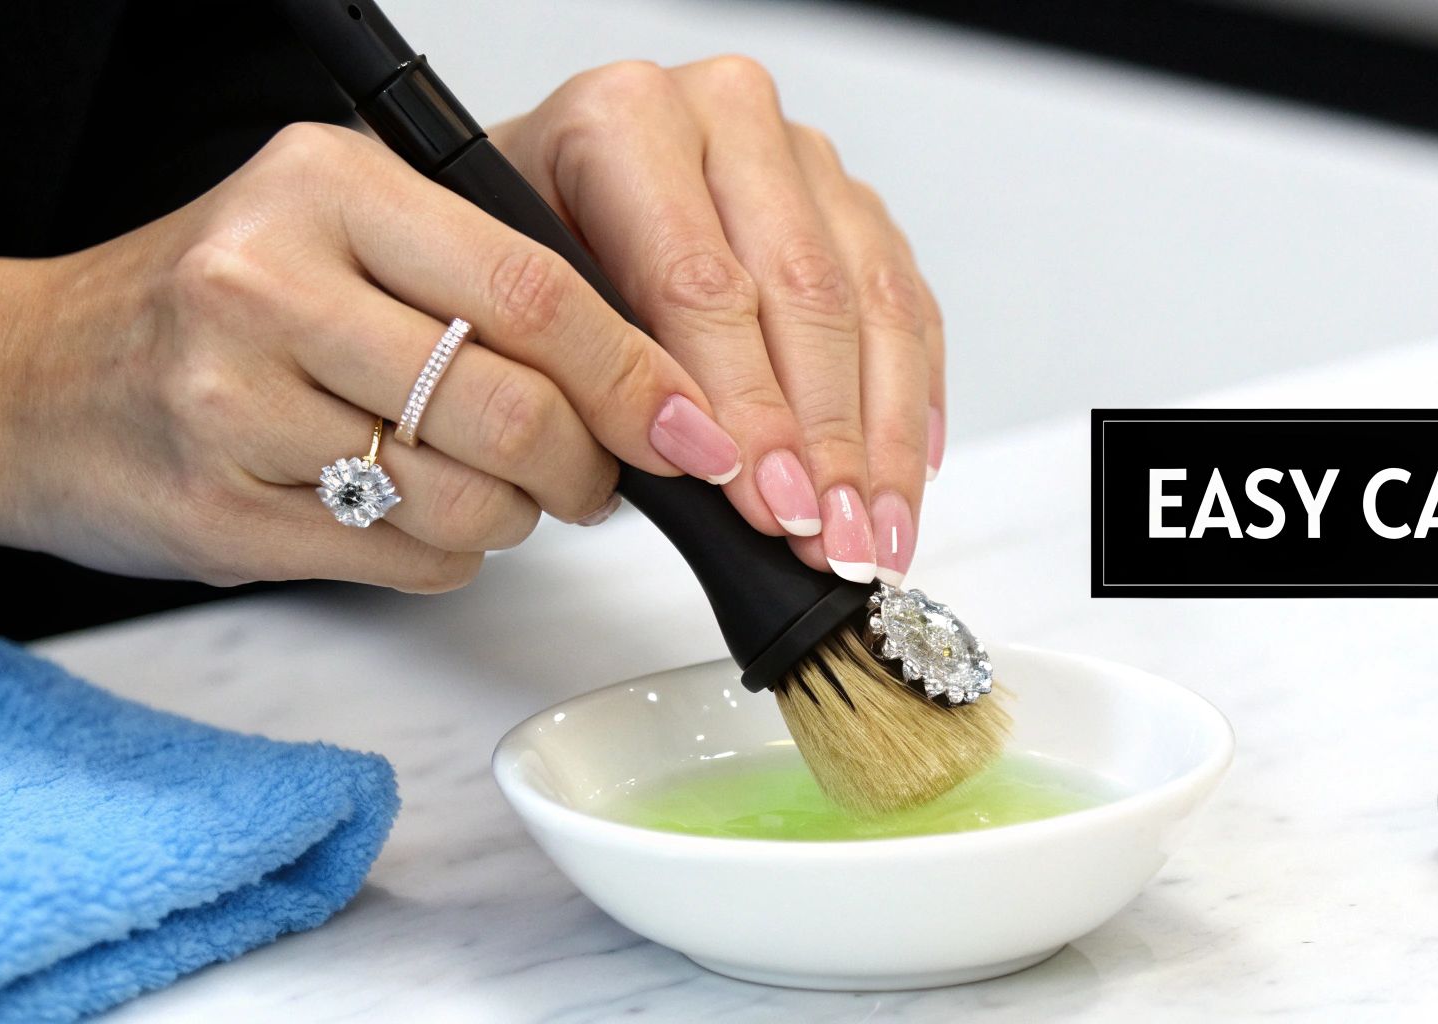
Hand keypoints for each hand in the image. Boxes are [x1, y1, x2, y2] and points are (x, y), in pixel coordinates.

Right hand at [0, 123, 745, 590]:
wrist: (38, 376)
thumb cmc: (217, 302)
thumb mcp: (343, 232)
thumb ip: (484, 280)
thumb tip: (647, 380)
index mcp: (330, 188)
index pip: (536, 291)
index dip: (636, 376)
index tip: (692, 428)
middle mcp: (272, 282)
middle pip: (516, 410)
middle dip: (587, 468)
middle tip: (593, 478)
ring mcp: (235, 403)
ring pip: (472, 505)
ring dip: (512, 516)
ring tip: (481, 486)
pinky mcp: (222, 512)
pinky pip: (410, 563)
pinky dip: (446, 556)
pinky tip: (404, 513)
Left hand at [489, 56, 946, 584]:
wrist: (539, 203)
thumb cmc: (528, 266)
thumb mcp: (526, 314)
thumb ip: (604, 378)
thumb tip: (703, 463)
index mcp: (624, 119)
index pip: (702, 282)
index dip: (745, 407)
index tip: (768, 502)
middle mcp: (723, 114)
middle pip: (804, 291)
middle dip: (825, 438)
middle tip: (833, 538)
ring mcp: (800, 155)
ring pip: (874, 301)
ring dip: (880, 438)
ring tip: (874, 537)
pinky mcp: (853, 201)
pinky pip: (909, 305)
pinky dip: (911, 401)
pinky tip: (901, 478)